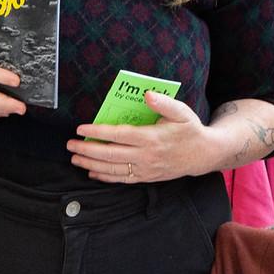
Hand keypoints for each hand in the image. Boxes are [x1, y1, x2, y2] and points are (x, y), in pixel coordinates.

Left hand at [67, 91, 217, 182]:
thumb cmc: (190, 129)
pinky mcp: (147, 177)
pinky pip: (122, 179)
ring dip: (91, 164)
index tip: (81, 128)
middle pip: (110, 154)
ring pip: (113, 169)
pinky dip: (105, 177)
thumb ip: (163, 103)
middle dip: (87, 150)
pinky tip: (92, 173)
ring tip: (75, 159)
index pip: (118, 135)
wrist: (203, 154)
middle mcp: (146, 156)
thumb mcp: (181, 112)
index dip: (98, 132)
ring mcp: (145, 169)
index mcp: (151, 138)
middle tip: (70, 145)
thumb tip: (146, 94)